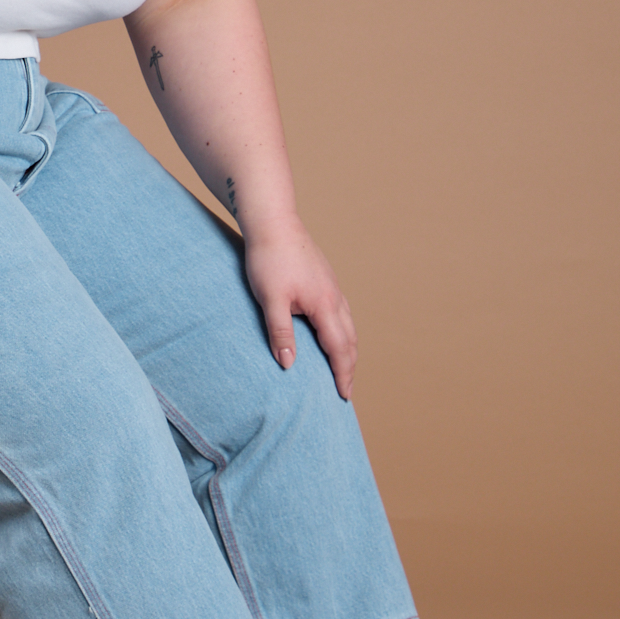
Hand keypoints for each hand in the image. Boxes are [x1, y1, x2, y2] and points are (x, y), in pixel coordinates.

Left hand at [241, 220, 357, 398]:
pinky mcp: (326, 279)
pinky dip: (343, 331)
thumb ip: (280, 333)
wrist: (273, 222)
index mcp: (324, 306)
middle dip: (350, 366)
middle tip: (346, 389)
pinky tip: (334, 332)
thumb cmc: (269, 259)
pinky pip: (342, 312)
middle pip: (350, 340)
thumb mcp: (270, 300)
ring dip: (349, 349)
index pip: (339, 349)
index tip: (344, 395)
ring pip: (349, 325)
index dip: (342, 374)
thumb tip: (288, 365)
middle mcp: (335, 297)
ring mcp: (333, 287)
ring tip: (344, 367)